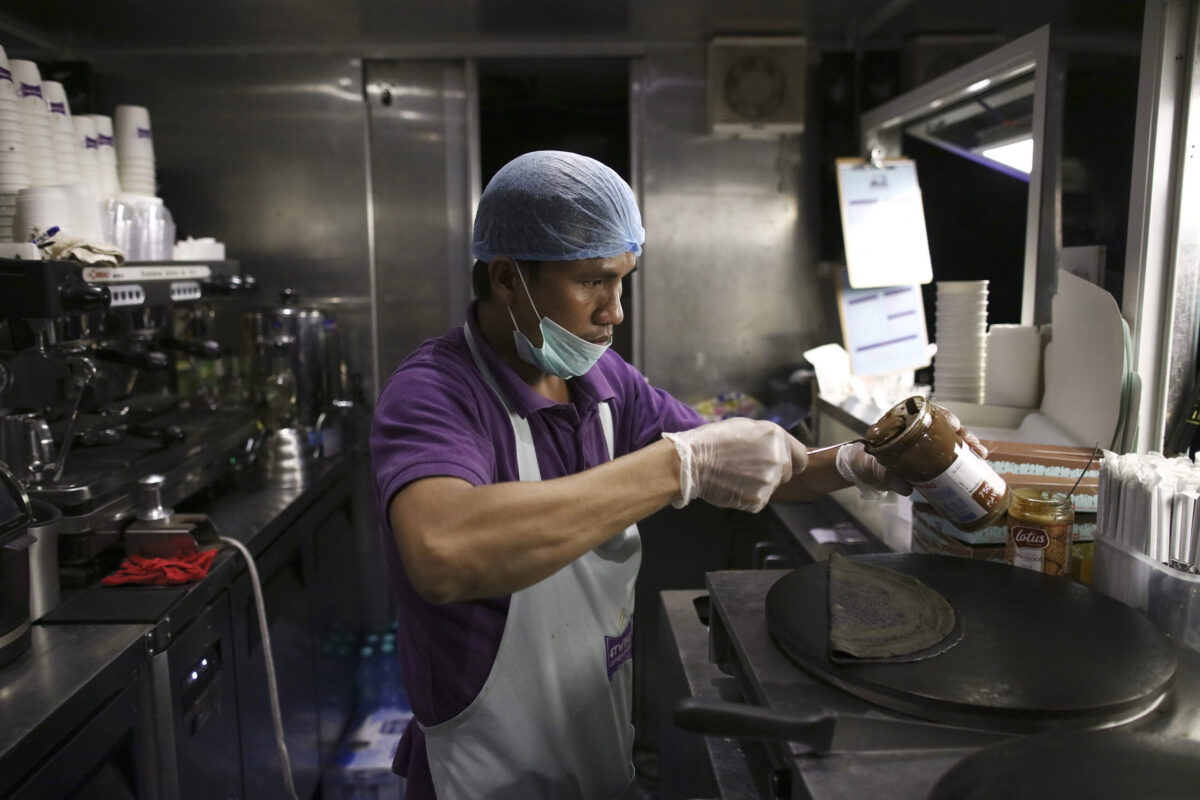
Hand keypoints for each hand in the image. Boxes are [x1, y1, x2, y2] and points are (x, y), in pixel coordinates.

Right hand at [663, 418, 808, 512]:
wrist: (692, 461)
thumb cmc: (714, 440)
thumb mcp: (746, 427)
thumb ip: (769, 439)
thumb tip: (781, 450)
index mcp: (776, 437)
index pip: (801, 457)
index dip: (792, 462)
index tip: (783, 464)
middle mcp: (778, 459)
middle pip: (787, 474)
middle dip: (772, 473)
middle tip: (748, 468)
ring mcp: (769, 481)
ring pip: (771, 488)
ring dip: (758, 484)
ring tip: (735, 475)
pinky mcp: (758, 500)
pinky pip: (758, 500)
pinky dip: (747, 496)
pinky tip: (732, 485)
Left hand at [835, 402, 988, 496]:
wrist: (861, 471)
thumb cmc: (867, 462)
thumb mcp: (876, 468)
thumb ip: (888, 477)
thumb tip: (906, 488)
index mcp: (903, 425)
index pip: (928, 413)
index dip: (945, 417)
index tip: (956, 425)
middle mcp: (916, 431)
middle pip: (945, 427)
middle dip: (964, 435)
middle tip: (976, 447)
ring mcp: (923, 444)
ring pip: (950, 440)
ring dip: (967, 446)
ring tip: (981, 455)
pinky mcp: (928, 457)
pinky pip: (947, 454)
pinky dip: (961, 459)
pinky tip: (974, 465)